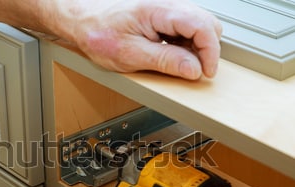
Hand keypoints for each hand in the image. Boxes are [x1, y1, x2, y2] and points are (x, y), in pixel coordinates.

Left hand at [48, 0, 221, 78]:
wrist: (83, 22)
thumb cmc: (100, 34)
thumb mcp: (132, 55)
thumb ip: (166, 61)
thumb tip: (194, 69)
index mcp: (160, 11)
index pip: (202, 26)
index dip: (210, 52)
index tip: (206, 73)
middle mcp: (167, 5)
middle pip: (207, 24)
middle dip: (207, 50)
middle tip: (196, 72)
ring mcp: (166, 10)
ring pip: (198, 26)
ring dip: (196, 49)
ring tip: (181, 66)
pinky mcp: (163, 17)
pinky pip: (185, 29)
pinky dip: (186, 45)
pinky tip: (174, 57)